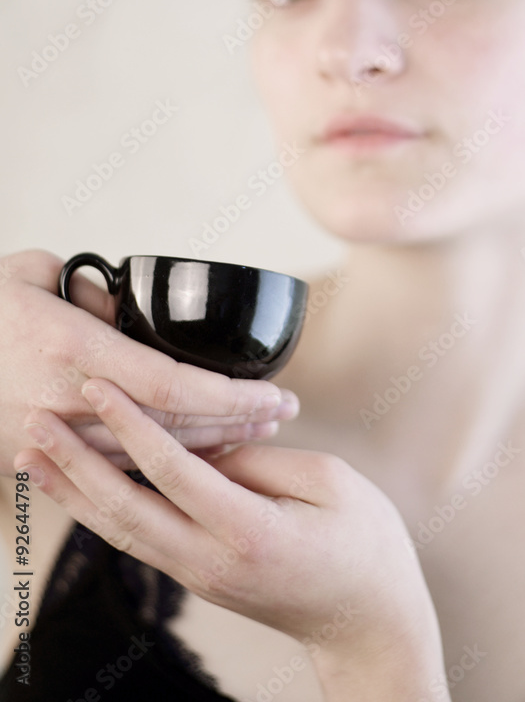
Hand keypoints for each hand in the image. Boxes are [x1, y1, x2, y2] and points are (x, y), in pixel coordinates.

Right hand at [0, 250, 298, 473]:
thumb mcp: (31, 272)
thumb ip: (85, 285)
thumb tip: (117, 303)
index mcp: (74, 351)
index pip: (174, 386)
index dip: (231, 397)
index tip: (274, 392)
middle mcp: (71, 402)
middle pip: (175, 427)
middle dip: (237, 422)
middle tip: (283, 411)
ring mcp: (57, 437)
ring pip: (152, 453)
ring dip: (211, 444)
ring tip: (257, 430)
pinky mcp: (47, 455)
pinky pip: (121, 464)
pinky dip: (168, 457)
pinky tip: (201, 448)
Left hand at [15, 379, 449, 700]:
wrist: (366, 623)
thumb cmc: (363, 546)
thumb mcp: (330, 483)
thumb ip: (262, 458)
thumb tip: (208, 442)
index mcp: (249, 532)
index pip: (172, 471)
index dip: (132, 425)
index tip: (100, 387)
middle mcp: (211, 561)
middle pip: (125, 509)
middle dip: (75, 463)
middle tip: (35, 423)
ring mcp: (199, 575)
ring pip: (121, 531)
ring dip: (73, 492)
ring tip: (33, 456)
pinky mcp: (198, 575)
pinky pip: (139, 537)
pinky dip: (101, 508)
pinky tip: (80, 485)